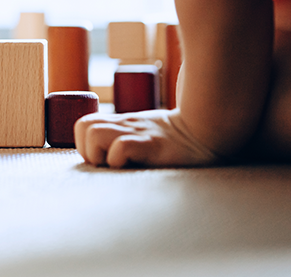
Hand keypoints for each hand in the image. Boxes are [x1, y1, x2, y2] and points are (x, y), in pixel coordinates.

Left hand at [74, 108, 218, 167]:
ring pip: (94, 133)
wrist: (207, 131)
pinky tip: (134, 167)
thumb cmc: (175, 139)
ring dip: (99, 154)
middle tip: (106, 163)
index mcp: (121, 123)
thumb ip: (124, 136)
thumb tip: (106, 157)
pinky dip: (119, 160)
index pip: (83, 124)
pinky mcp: (151, 145)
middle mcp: (125, 125)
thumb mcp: (144, 131)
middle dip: (86, 150)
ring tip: (117, 165)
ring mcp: (137, 133)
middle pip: (83, 126)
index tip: (101, 159)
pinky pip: (121, 146)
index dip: (83, 143)